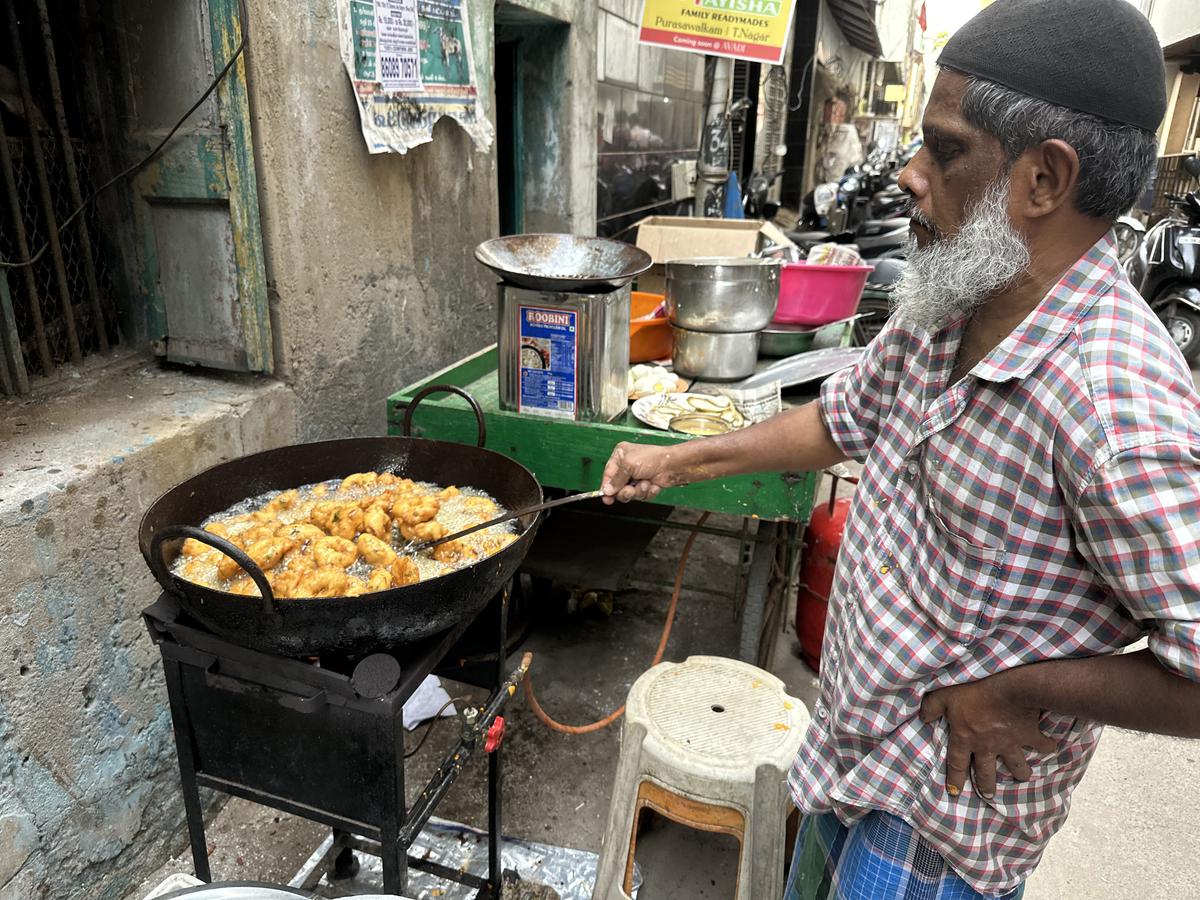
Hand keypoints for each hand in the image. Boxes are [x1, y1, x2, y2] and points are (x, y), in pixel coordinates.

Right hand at [600, 442, 675, 503]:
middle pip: (618, 487)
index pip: (608, 474)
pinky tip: (652, 485)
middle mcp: (627, 466)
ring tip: (645, 483)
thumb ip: (616, 479)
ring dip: (638, 491)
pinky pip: (640, 495)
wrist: (672, 466)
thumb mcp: (629, 465)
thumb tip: (607, 490)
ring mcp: (637, 476)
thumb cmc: (653, 458)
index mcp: (621, 456)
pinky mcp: (645, 485)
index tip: (606, 497)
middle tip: (630, 490)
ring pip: (629, 493)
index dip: (606, 487)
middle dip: (625, 491)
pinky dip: (647, 492)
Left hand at [920, 670, 1057, 799]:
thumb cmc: (971, 689)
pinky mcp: (1028, 735)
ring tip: (1022, 777)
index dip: (955, 779)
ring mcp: (1009, 743)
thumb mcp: (943, 695)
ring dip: (1019, 773)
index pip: (956, 764)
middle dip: (986, 785)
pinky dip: (1047, 747)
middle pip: (986, 772)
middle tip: (988, 795)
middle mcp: (986, 746)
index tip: (955, 792)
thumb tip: (922, 718)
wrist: (1006, 687)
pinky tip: (1051, 748)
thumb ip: (931, 708)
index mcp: (964, 738)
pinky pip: (1040, 745)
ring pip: (1015, 766)